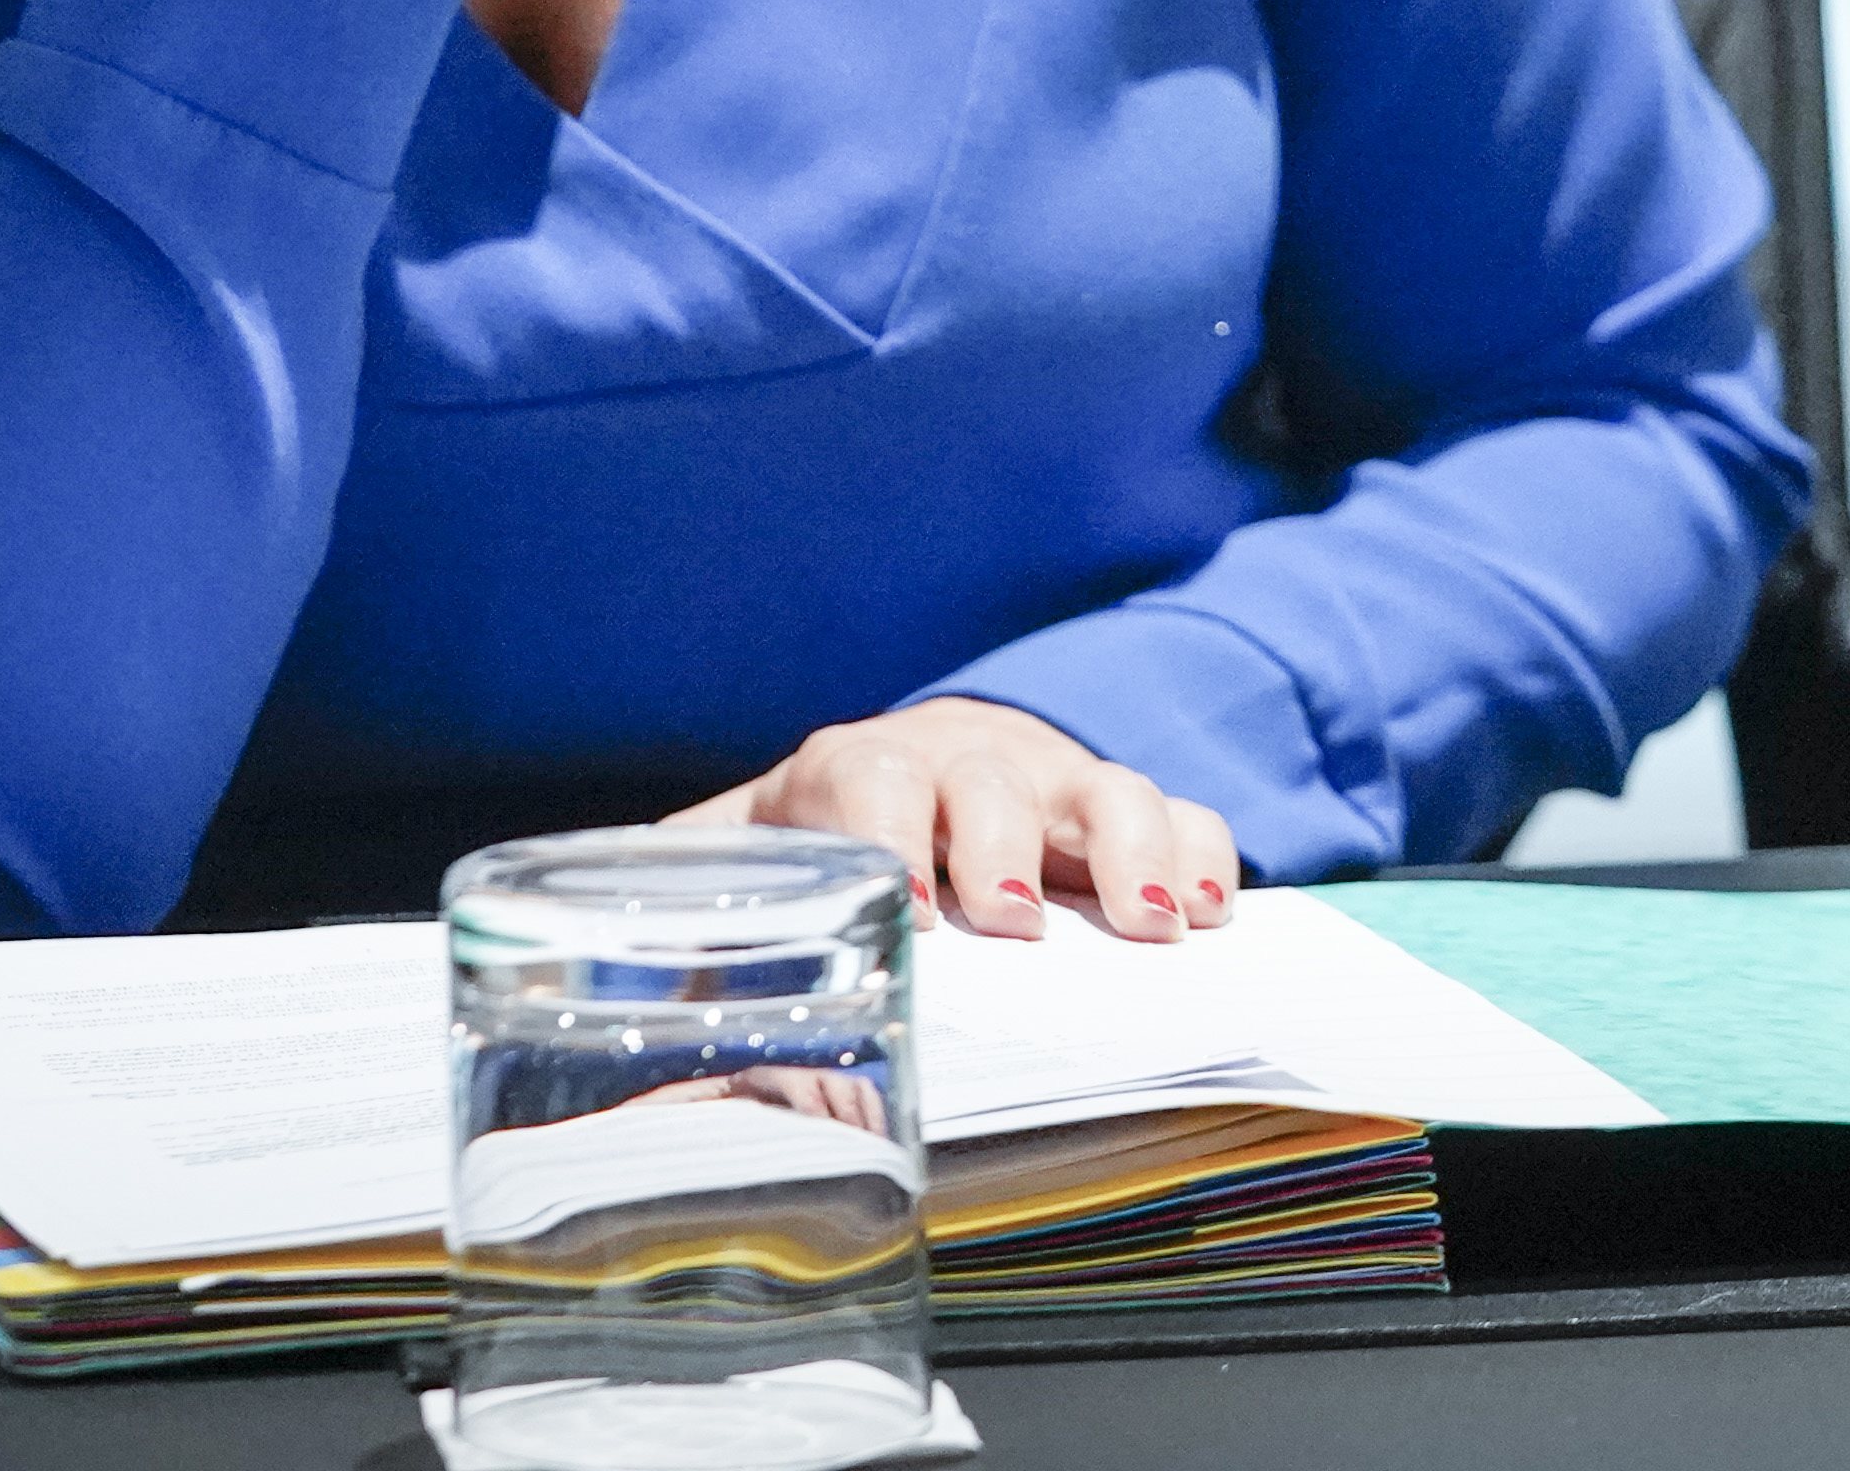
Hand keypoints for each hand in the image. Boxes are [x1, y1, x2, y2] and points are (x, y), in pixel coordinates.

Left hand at [678, 699, 1239, 942]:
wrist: (873, 806)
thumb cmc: (795, 873)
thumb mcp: (730, 902)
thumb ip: (687, 976)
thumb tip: (637, 1089)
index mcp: (844, 777)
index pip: (862, 779)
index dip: (889, 834)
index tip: (913, 908)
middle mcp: (949, 760)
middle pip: (986, 777)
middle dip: (1004, 847)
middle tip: (1014, 926)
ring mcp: (1041, 779)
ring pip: (1100, 784)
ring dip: (1129, 850)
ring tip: (1150, 928)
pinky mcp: (1108, 812)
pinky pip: (1180, 813)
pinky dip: (1204, 853)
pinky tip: (1212, 914)